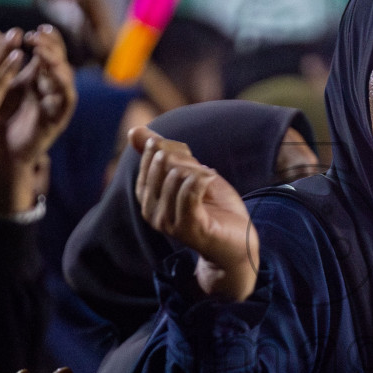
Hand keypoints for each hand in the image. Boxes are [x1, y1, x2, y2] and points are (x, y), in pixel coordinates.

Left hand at [0, 26, 77, 214]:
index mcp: (37, 78)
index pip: (48, 51)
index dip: (45, 39)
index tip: (32, 30)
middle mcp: (49, 88)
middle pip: (59, 59)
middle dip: (50, 46)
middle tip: (36, 37)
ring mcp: (55, 103)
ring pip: (66, 76)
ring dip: (56, 61)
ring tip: (41, 52)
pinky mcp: (58, 118)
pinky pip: (68, 98)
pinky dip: (63, 84)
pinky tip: (52, 73)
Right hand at [130, 124, 258, 300]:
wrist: (238, 242)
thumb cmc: (214, 207)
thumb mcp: (189, 173)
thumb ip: (163, 153)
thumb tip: (134, 130)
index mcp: (147, 196)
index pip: (152, 155)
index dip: (177, 149)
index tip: (193, 159)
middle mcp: (150, 211)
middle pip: (163, 163)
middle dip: (189, 161)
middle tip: (204, 174)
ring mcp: (166, 222)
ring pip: (177, 175)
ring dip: (200, 173)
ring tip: (210, 183)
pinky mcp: (187, 228)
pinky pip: (189, 190)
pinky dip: (203, 180)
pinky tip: (211, 182)